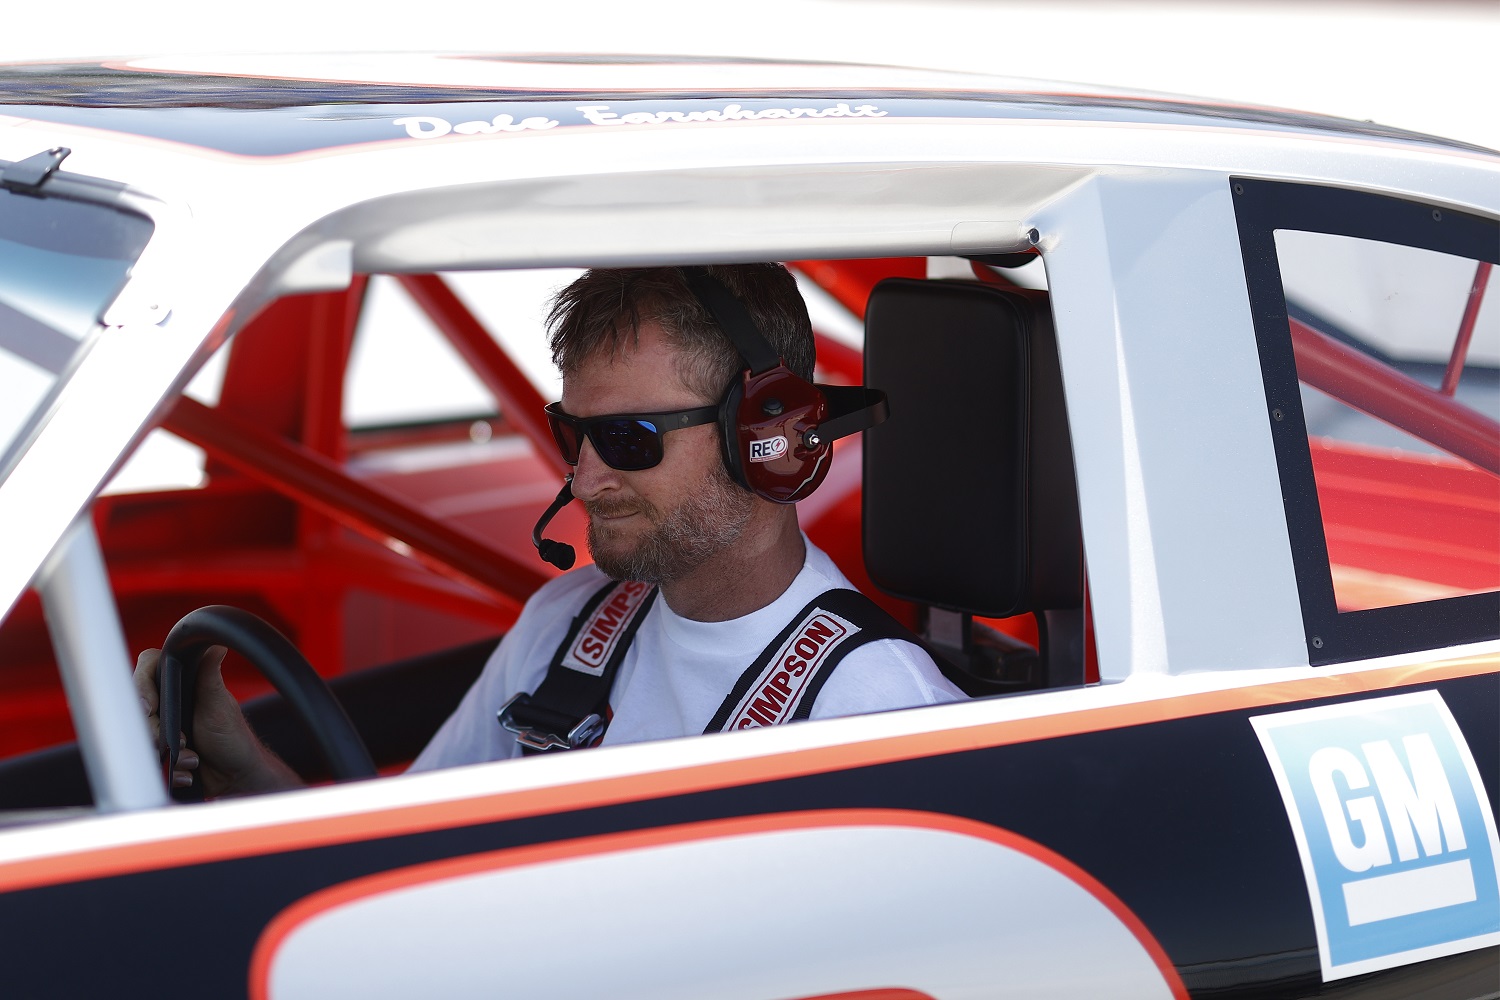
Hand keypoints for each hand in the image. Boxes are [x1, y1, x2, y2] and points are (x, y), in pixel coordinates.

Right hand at [133, 646, 301, 796]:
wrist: (235, 774)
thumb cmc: (232, 737)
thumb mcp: (218, 704)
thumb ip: (209, 675)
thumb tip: (215, 644)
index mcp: (182, 684)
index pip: (148, 670)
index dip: (142, 686)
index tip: (150, 708)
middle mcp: (170, 703)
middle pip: (138, 707)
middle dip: (156, 731)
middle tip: (181, 741)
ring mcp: (165, 727)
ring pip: (141, 735)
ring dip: (166, 752)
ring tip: (191, 757)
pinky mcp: (163, 749)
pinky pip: (150, 757)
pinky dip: (169, 767)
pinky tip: (187, 770)